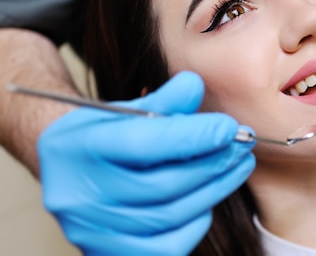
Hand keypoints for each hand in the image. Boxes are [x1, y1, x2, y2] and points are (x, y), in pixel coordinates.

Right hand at [38, 71, 254, 254]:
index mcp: (79, 147)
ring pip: (170, 217)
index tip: (229, 127)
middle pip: (163, 185)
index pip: (144, 144)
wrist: (65, 173)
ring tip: (238, 164)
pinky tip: (209, 195)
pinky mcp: (107, 253)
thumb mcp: (122, 110)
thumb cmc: (99, 136)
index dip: (193, 136)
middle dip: (213, 163)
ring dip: (214, 189)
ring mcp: (91, 230)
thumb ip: (162, 101)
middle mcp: (79, 194)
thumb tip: (194, 85)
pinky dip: (196, 221)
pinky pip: (167, 246)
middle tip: (243, 144)